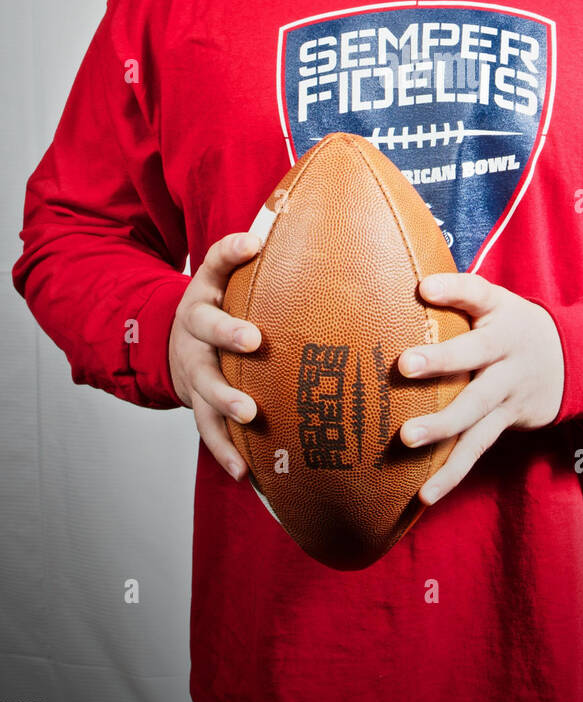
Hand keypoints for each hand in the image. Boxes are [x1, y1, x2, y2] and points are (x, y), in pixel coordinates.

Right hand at [168, 232, 262, 480]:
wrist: (176, 345)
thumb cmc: (221, 307)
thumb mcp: (226, 277)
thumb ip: (251, 256)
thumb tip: (288, 227)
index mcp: (206, 294)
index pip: (214, 264)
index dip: (232, 251)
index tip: (255, 243)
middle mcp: (195, 332)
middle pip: (207, 330)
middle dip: (228, 335)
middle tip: (254, 340)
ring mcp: (195, 372)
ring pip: (205, 388)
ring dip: (226, 402)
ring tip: (249, 413)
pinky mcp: (199, 407)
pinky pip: (210, 432)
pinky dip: (226, 452)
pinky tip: (246, 474)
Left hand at [398, 273, 564, 504]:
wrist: (576, 361)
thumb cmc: (515, 326)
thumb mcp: (496, 302)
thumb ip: (457, 293)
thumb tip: (410, 283)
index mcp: (499, 315)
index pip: (476, 294)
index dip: (452, 289)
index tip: (423, 287)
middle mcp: (505, 352)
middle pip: (474, 356)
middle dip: (440, 361)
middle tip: (403, 365)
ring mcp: (508, 390)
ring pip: (475, 410)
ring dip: (442, 426)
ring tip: (406, 439)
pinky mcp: (506, 421)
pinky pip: (477, 448)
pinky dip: (451, 472)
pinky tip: (424, 494)